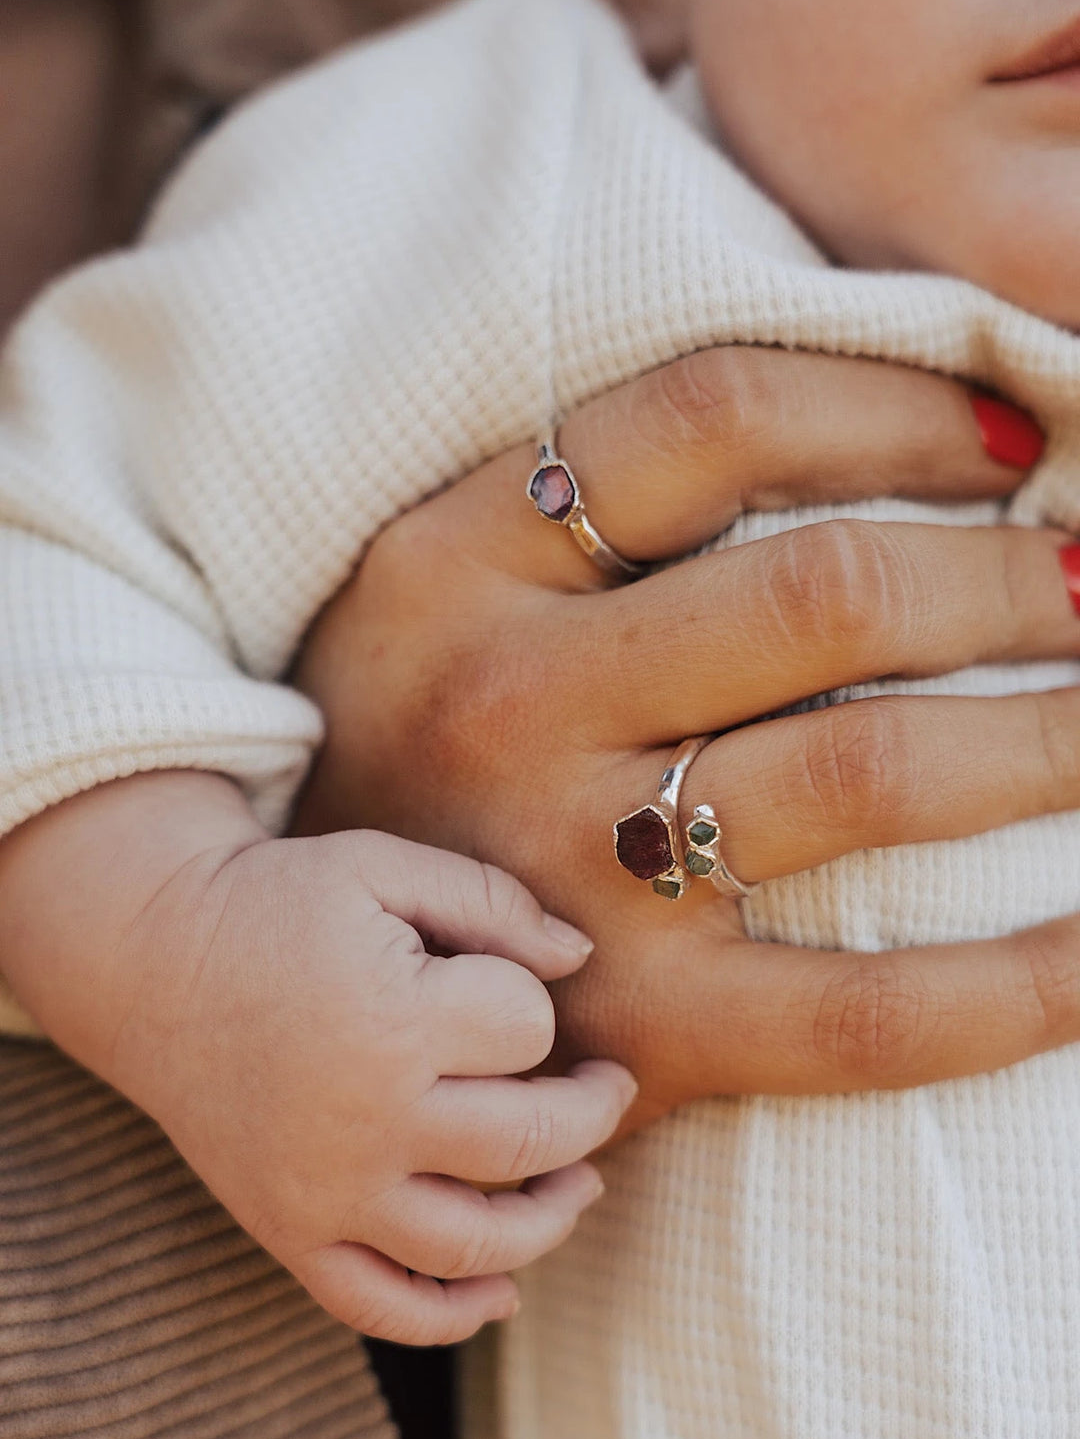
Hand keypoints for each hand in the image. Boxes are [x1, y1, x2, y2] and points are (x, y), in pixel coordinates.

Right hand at [0, 772, 635, 1342]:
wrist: (153, 961)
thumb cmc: (279, 903)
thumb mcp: (383, 868)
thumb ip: (491, 902)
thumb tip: (582, 956)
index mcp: (393, 1018)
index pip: (529, 1029)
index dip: (534, 1001)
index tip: (504, 983)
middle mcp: (365, 1119)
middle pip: (531, 1140)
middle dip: (591, 1110)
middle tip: (609, 1084)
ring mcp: (325, 1191)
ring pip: (478, 1244)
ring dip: (552, 1219)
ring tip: (581, 1182)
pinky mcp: (288, 1232)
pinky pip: (381, 1306)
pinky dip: (451, 1316)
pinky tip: (501, 1289)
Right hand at [293, 346, 1079, 1128]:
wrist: (293, 982)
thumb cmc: (409, 755)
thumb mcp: (443, 589)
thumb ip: (595, 511)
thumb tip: (864, 432)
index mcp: (461, 562)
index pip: (715, 416)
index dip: (900, 406)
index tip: (1013, 440)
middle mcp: (509, 701)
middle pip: (824, 592)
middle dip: (1012, 580)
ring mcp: (571, 875)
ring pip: (871, 769)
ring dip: (1052, 737)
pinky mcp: (639, 1032)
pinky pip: (870, 1012)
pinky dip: (1023, 982)